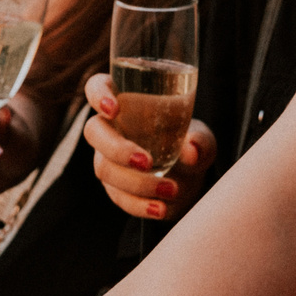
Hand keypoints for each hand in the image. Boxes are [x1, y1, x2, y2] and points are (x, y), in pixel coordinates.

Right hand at [84, 71, 217, 221]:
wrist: (190, 179)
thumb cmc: (191, 144)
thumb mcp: (202, 139)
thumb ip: (200, 141)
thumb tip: (191, 151)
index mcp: (126, 102)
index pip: (98, 87)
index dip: (98, 94)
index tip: (114, 108)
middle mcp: (110, 129)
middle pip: (94, 131)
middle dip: (117, 148)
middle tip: (147, 161)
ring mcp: (107, 159)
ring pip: (105, 168)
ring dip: (137, 182)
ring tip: (172, 189)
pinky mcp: (114, 187)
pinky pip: (118, 196)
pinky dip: (139, 205)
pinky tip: (160, 209)